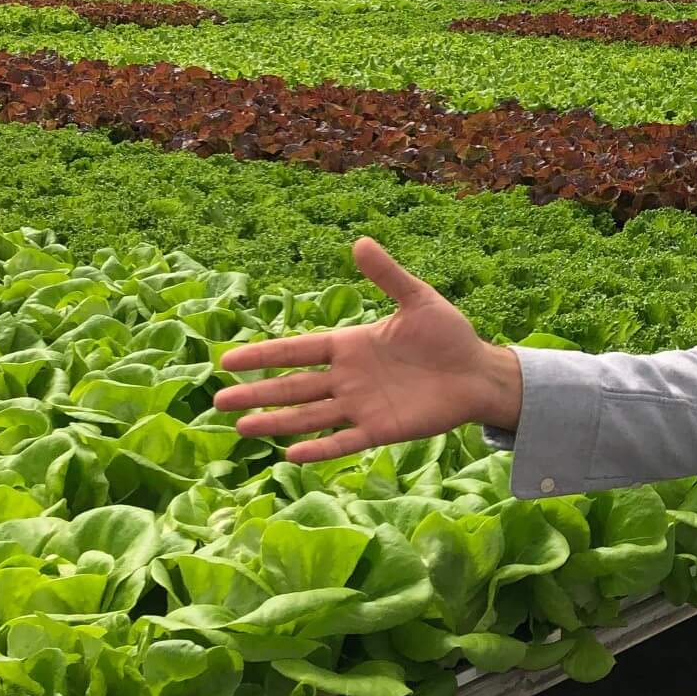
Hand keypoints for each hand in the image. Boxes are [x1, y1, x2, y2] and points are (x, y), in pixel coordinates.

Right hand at [214, 238, 522, 461]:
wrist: (478, 372)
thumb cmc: (448, 335)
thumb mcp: (418, 300)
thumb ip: (387, 275)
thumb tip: (359, 241)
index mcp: (351, 345)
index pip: (298, 350)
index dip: (264, 355)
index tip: (227, 360)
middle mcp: (348, 378)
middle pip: (294, 387)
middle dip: (257, 393)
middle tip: (218, 403)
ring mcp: (362, 406)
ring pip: (310, 416)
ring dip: (277, 423)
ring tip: (241, 429)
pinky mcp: (381, 429)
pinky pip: (344, 440)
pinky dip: (320, 448)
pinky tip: (291, 454)